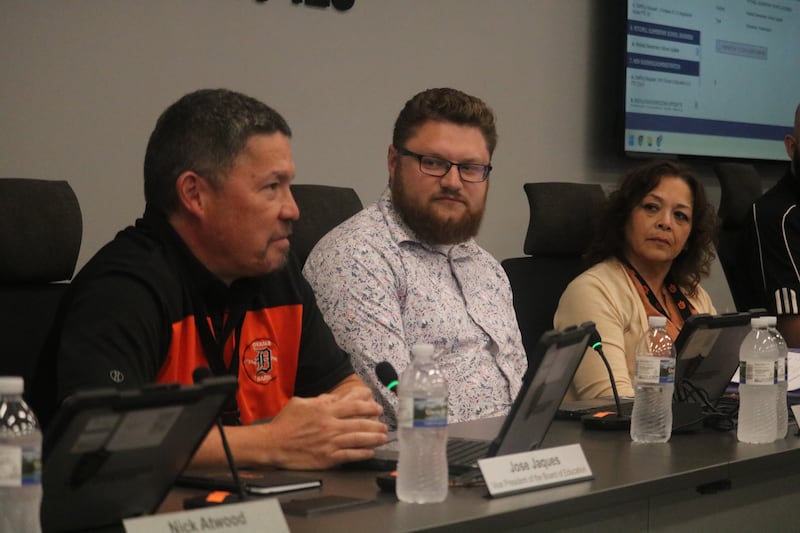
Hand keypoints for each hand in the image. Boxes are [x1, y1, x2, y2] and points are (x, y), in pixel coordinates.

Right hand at [261, 393, 386, 469]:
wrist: (272, 444)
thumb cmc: (285, 423)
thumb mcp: (301, 403)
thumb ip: (319, 400)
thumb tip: (333, 398)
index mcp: (325, 410)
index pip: (353, 406)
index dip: (368, 407)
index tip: (377, 408)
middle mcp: (330, 425)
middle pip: (360, 422)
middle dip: (375, 423)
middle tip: (384, 424)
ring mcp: (330, 442)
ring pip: (359, 439)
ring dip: (374, 438)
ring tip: (383, 437)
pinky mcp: (327, 458)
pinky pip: (350, 455)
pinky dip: (362, 454)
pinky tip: (370, 452)